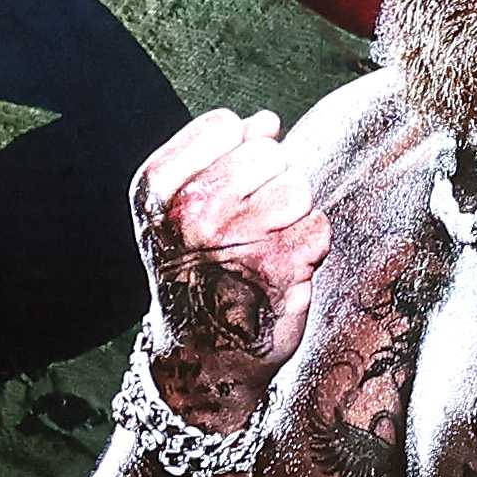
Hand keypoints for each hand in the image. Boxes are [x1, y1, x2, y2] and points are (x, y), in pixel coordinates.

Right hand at [130, 105, 325, 428]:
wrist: (201, 354)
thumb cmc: (192, 273)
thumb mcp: (174, 210)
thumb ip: (215, 155)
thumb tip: (265, 122)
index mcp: (158, 190)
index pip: (224, 125)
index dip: (236, 151)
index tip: (224, 189)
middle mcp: (192, 213)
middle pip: (269, 154)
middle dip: (268, 182)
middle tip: (248, 223)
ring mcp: (236, 241)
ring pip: (298, 187)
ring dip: (291, 214)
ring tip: (264, 244)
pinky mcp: (280, 269)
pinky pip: (318, 226)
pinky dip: (309, 247)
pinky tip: (281, 269)